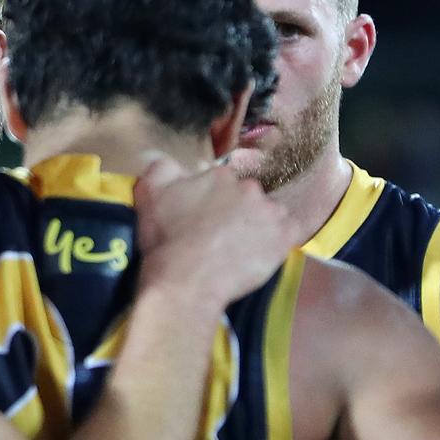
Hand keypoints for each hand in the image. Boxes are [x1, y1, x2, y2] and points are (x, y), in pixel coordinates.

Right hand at [133, 155, 300, 307]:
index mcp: (219, 176)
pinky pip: (290, 231)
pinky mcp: (284, 238)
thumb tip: (170, 160)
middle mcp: (249, 188)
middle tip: (218, 233)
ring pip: (268, 213)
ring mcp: (270, 213)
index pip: (221, 181)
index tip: (202, 215)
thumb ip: (161, 167)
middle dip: (235, 210)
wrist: (187, 279)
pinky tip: (261, 250)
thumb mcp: (149, 193)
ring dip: (257, 224)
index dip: (210, 198)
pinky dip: (279, 239)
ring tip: (239, 245)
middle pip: (246, 195)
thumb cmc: (166, 238)